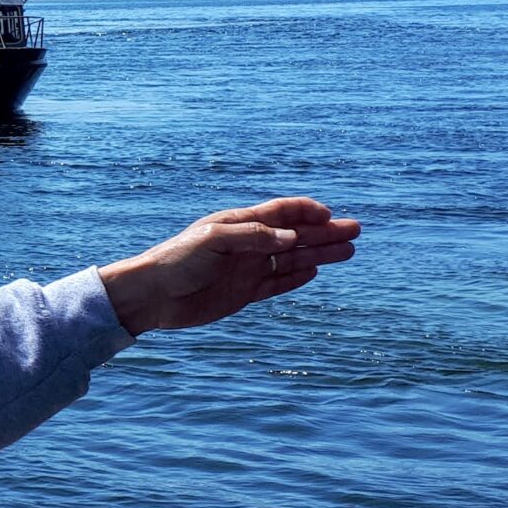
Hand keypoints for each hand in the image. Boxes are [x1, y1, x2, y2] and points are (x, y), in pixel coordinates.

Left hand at [98, 197, 359, 335]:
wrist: (152, 295)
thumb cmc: (176, 260)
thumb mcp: (212, 240)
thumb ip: (252, 237)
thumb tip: (290, 238)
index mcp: (239, 223)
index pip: (281, 212)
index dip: (306, 211)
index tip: (329, 214)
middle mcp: (247, 244)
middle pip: (294, 235)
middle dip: (324, 232)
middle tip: (355, 230)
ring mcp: (247, 269)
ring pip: (292, 259)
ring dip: (319, 254)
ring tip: (349, 251)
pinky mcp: (243, 293)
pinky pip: (276, 283)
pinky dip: (296, 277)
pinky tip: (315, 272)